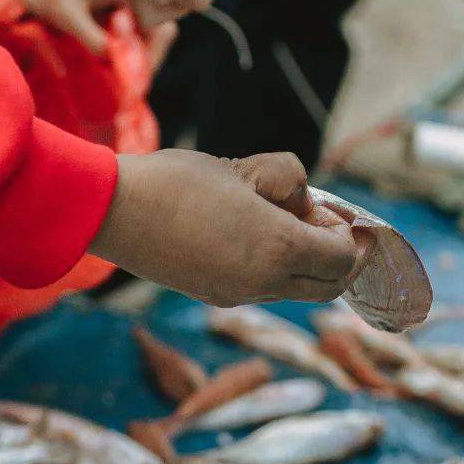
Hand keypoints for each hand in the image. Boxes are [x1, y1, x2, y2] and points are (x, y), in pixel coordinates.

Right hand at [94, 150, 366, 304]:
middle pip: (328, 288)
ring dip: (302, 264)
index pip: (342, 259)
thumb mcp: (245, 167)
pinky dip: (272, 269)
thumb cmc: (177, 182)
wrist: (115, 212)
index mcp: (278, 249)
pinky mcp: (213, 295)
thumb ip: (289, 181)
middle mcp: (263, 283)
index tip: (333, 210)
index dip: (348, 234)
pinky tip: (247, 236)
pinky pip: (262, 289)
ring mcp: (236, 295)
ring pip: (294, 291)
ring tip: (278, 223)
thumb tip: (301, 203)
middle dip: (337, 259)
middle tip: (323, 224)